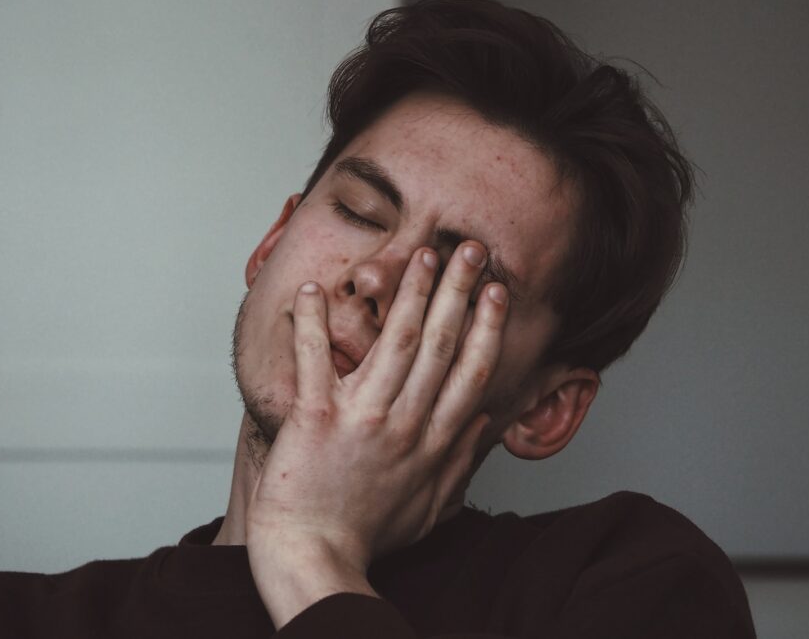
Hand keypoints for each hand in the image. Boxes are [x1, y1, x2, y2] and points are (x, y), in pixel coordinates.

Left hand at [245, 242, 508, 626]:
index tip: (497, 292)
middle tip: (471, 250)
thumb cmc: (366, 535)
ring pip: (395, 342)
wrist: (314, 557)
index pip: (471, 372)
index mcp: (433, 442)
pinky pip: (315, 361)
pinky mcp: (316, 419)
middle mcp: (405, 423)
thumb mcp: (429, 507)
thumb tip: (486, 424)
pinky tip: (312, 289)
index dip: (487, 327)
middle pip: (441, 345)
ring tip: (422, 254)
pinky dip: (311, 324)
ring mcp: (362, 418)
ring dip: (411, 293)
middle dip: (459, 291)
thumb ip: (459, 463)